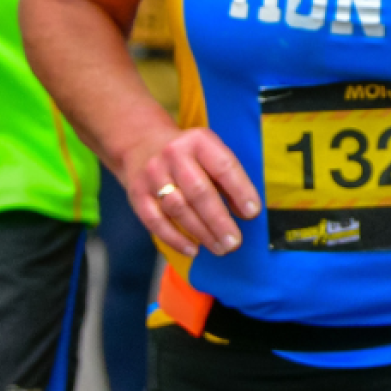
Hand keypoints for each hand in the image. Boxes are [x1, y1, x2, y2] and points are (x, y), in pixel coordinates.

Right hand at [124, 127, 260, 258]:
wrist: (141, 143)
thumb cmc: (188, 155)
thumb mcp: (210, 153)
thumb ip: (228, 180)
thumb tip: (247, 212)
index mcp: (199, 141)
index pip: (223, 167)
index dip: (240, 191)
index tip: (252, 213)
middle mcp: (174, 155)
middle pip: (198, 192)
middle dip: (219, 221)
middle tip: (234, 242)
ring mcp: (152, 175)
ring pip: (178, 208)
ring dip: (201, 233)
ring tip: (220, 248)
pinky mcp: (137, 194)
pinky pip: (156, 222)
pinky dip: (175, 239)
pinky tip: (193, 250)